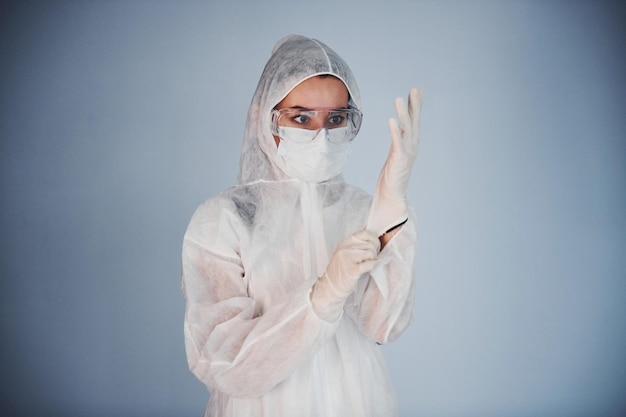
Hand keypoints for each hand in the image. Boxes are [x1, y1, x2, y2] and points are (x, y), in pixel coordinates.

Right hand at [310, 230, 379, 320]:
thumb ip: (356, 246)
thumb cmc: (340, 272)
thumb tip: (373, 240)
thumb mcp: (344, 254)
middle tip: (372, 258)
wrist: (329, 287)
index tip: (375, 247)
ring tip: (368, 264)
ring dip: (373, 259)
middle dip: (375, 251)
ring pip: (370, 253)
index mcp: (344, 243)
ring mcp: (347, 259)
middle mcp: (345, 249)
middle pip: (369, 244)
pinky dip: (372, 266)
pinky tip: (369, 268)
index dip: (373, 239)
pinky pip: (369, 264)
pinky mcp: (352, 270)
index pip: (364, 234)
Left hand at [366, 88, 422, 235]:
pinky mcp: (399, 162)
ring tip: (398, 99)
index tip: (415, 91)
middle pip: (414, 123)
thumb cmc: (391, 178)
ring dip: (403, 115)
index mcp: (409, 146)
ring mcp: (406, 155)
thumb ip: (398, 142)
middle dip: (415, 106)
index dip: (415, 107)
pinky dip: (395, 131)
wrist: (391, 199)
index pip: (413, 122)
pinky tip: (391, 120)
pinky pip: (397, 144)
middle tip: (415, 89)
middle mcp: (411, 148)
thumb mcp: (395, 155)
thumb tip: (397, 129)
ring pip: (406, 131)